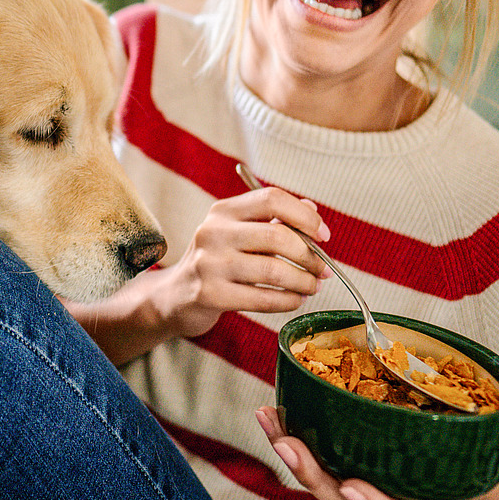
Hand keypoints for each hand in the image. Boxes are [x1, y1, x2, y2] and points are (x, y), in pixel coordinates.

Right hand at [156, 185, 330, 339]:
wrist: (175, 296)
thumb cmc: (216, 262)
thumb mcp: (238, 234)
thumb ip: (274, 221)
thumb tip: (312, 209)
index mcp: (222, 211)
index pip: (271, 199)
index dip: (304, 216)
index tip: (323, 235)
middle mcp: (213, 232)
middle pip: (277, 236)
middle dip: (310, 255)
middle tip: (323, 269)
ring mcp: (209, 264)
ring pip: (274, 270)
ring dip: (303, 281)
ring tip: (312, 287)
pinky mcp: (210, 294)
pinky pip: (262, 298)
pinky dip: (287, 301)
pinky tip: (295, 300)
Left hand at [255, 408, 498, 499]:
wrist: (454, 469)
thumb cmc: (477, 464)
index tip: (357, 489)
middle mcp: (384, 495)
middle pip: (341, 498)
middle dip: (312, 475)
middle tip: (288, 445)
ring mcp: (361, 475)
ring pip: (320, 476)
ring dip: (291, 449)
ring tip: (269, 420)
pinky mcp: (344, 453)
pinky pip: (315, 451)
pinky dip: (294, 431)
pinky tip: (274, 409)